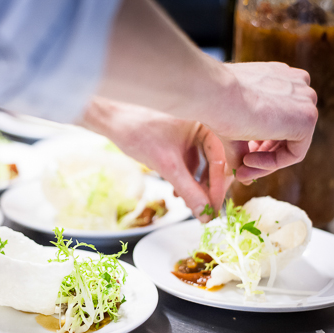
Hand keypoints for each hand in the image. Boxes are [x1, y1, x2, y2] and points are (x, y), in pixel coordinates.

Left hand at [80, 97, 231, 221]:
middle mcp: (205, 124)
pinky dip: (186, 177)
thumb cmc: (138, 132)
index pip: (222, 160)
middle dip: (207, 188)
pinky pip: (191, 161)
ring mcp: (192, 130)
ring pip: (203, 165)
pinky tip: (177, 192)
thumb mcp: (167, 165)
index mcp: (208, 121)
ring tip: (187, 203)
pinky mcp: (180, 137)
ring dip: (195, 186)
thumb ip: (188, 191)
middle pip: (216, 163)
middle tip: (203, 211)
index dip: (217, 188)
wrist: (111, 118)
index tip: (213, 210)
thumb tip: (204, 215)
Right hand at [208, 62, 317, 184]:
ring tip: (242, 168)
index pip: (280, 121)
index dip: (260, 145)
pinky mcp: (307, 119)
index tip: (242, 159)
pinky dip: (272, 163)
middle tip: (241, 170)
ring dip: (266, 162)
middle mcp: (298, 86)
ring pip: (292, 145)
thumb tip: (240, 173)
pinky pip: (295, 153)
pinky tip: (248, 161)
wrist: (213, 92)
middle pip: (288, 134)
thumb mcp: (234, 127)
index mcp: (282, 80)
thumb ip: (243, 147)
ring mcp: (305, 100)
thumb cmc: (218, 103)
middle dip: (264, 156)